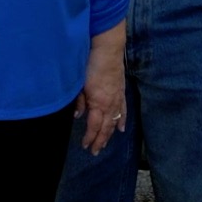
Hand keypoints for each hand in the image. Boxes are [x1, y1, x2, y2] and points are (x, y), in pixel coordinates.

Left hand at [74, 38, 125, 154]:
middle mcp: (110, 103)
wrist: (107, 49)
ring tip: (104, 144)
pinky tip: (121, 128)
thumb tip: (78, 116)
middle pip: (105, 127)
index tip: (85, 145)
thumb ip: (79, 101)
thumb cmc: (90, 64)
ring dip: (110, 134)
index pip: (94, 126)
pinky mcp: (121, 92)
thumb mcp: (80, 84)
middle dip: (100, 140)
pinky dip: (122, 119)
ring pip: (114, 121)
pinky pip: (123, 110)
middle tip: (95, 152)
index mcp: (98, 102)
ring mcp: (117, 98)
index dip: (90, 137)